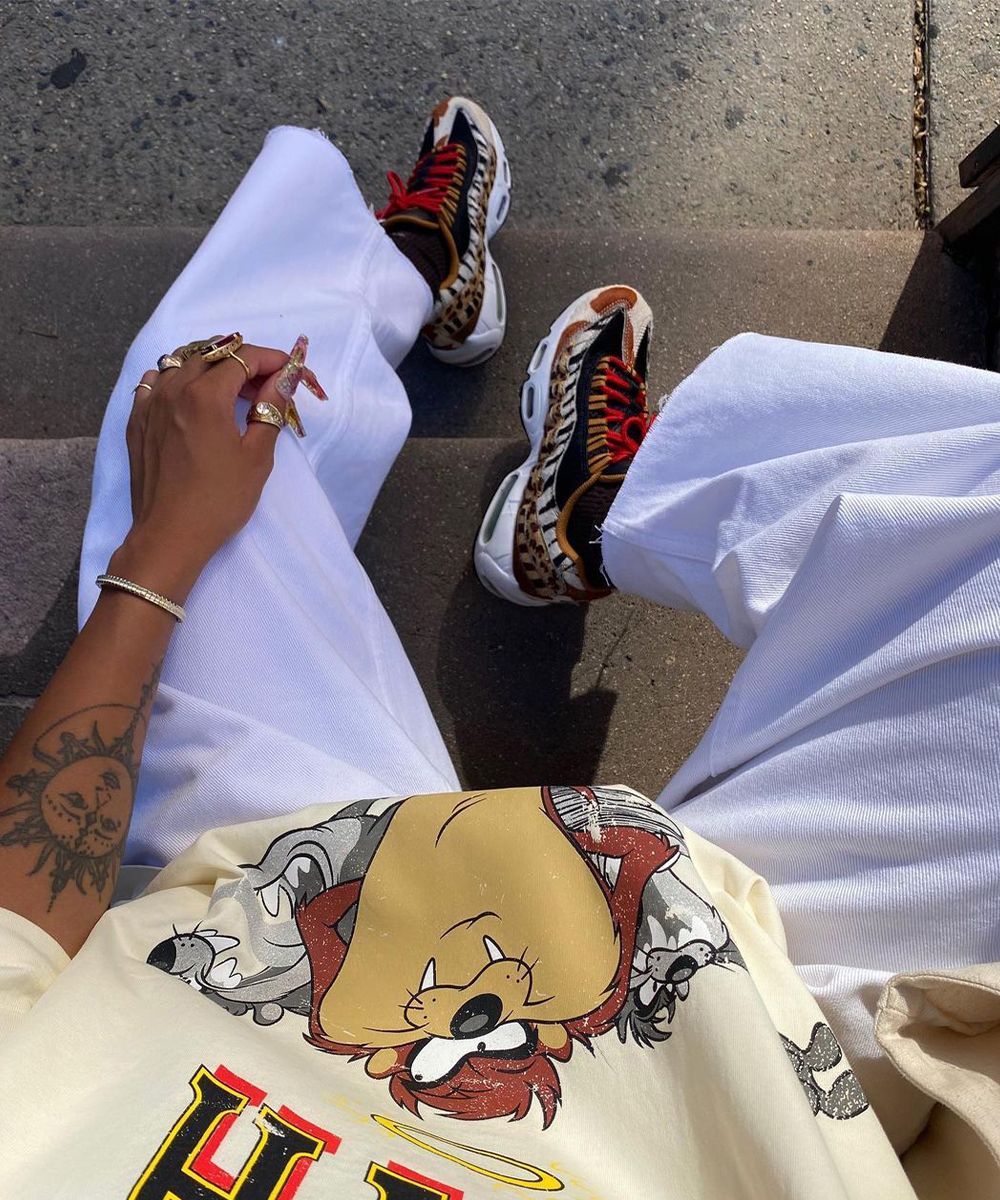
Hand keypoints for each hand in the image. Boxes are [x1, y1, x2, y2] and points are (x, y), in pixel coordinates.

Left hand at [108, 334, 324, 601]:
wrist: (170, 535)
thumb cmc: (219, 500)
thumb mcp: (257, 457)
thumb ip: (271, 409)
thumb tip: (283, 379)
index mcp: (205, 396)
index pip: (243, 357)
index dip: (271, 359)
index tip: (290, 371)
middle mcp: (173, 389)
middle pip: (213, 355)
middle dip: (244, 363)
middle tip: (265, 387)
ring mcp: (150, 403)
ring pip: (181, 362)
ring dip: (211, 367)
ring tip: (229, 389)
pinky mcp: (137, 420)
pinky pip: (155, 382)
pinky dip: (176, 379)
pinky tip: (188, 396)